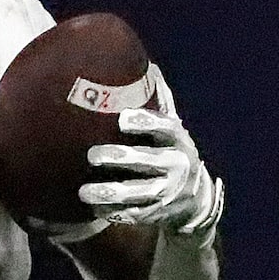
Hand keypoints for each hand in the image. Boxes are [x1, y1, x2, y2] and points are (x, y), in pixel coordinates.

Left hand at [79, 65, 222, 236]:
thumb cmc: (170, 153)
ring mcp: (167, 192)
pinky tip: (94, 209)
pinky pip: (133, 214)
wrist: (195, 199)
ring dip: (111, 193)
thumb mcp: (171, 130)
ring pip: (138, 194)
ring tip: (84, 192)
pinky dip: (114, 212)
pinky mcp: (157, 213)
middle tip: (92, 156)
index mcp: (178, 139)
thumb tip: (146, 65)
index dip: (145, 122)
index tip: (122, 118)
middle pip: (148, 161)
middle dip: (120, 158)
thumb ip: (158, 102)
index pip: (164, 128)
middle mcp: (176, 165)